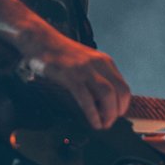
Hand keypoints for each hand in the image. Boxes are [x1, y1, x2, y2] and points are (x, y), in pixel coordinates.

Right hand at [15, 28, 130, 130]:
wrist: (40, 39)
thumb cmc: (61, 54)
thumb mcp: (86, 62)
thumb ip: (97, 76)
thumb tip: (105, 101)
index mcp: (104, 61)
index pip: (124, 87)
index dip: (123, 106)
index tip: (116, 116)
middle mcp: (98, 64)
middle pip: (120, 92)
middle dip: (117, 112)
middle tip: (110, 123)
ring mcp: (84, 69)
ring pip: (107, 94)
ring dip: (108, 114)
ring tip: (103, 125)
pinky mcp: (70, 75)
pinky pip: (86, 98)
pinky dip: (92, 114)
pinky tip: (93, 122)